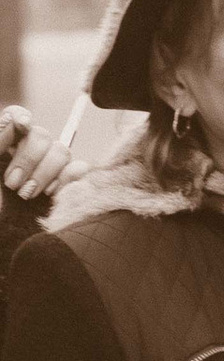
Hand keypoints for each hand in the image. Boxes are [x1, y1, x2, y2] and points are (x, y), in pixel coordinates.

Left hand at [0, 102, 142, 208]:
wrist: (0, 243)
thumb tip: (20, 119)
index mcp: (4, 146)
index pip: (18, 117)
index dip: (21, 118)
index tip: (21, 127)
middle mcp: (27, 154)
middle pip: (42, 135)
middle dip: (29, 159)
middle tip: (13, 184)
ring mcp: (48, 171)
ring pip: (61, 151)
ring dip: (45, 173)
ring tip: (29, 195)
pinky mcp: (66, 188)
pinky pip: (79, 170)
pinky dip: (69, 178)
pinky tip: (52, 194)